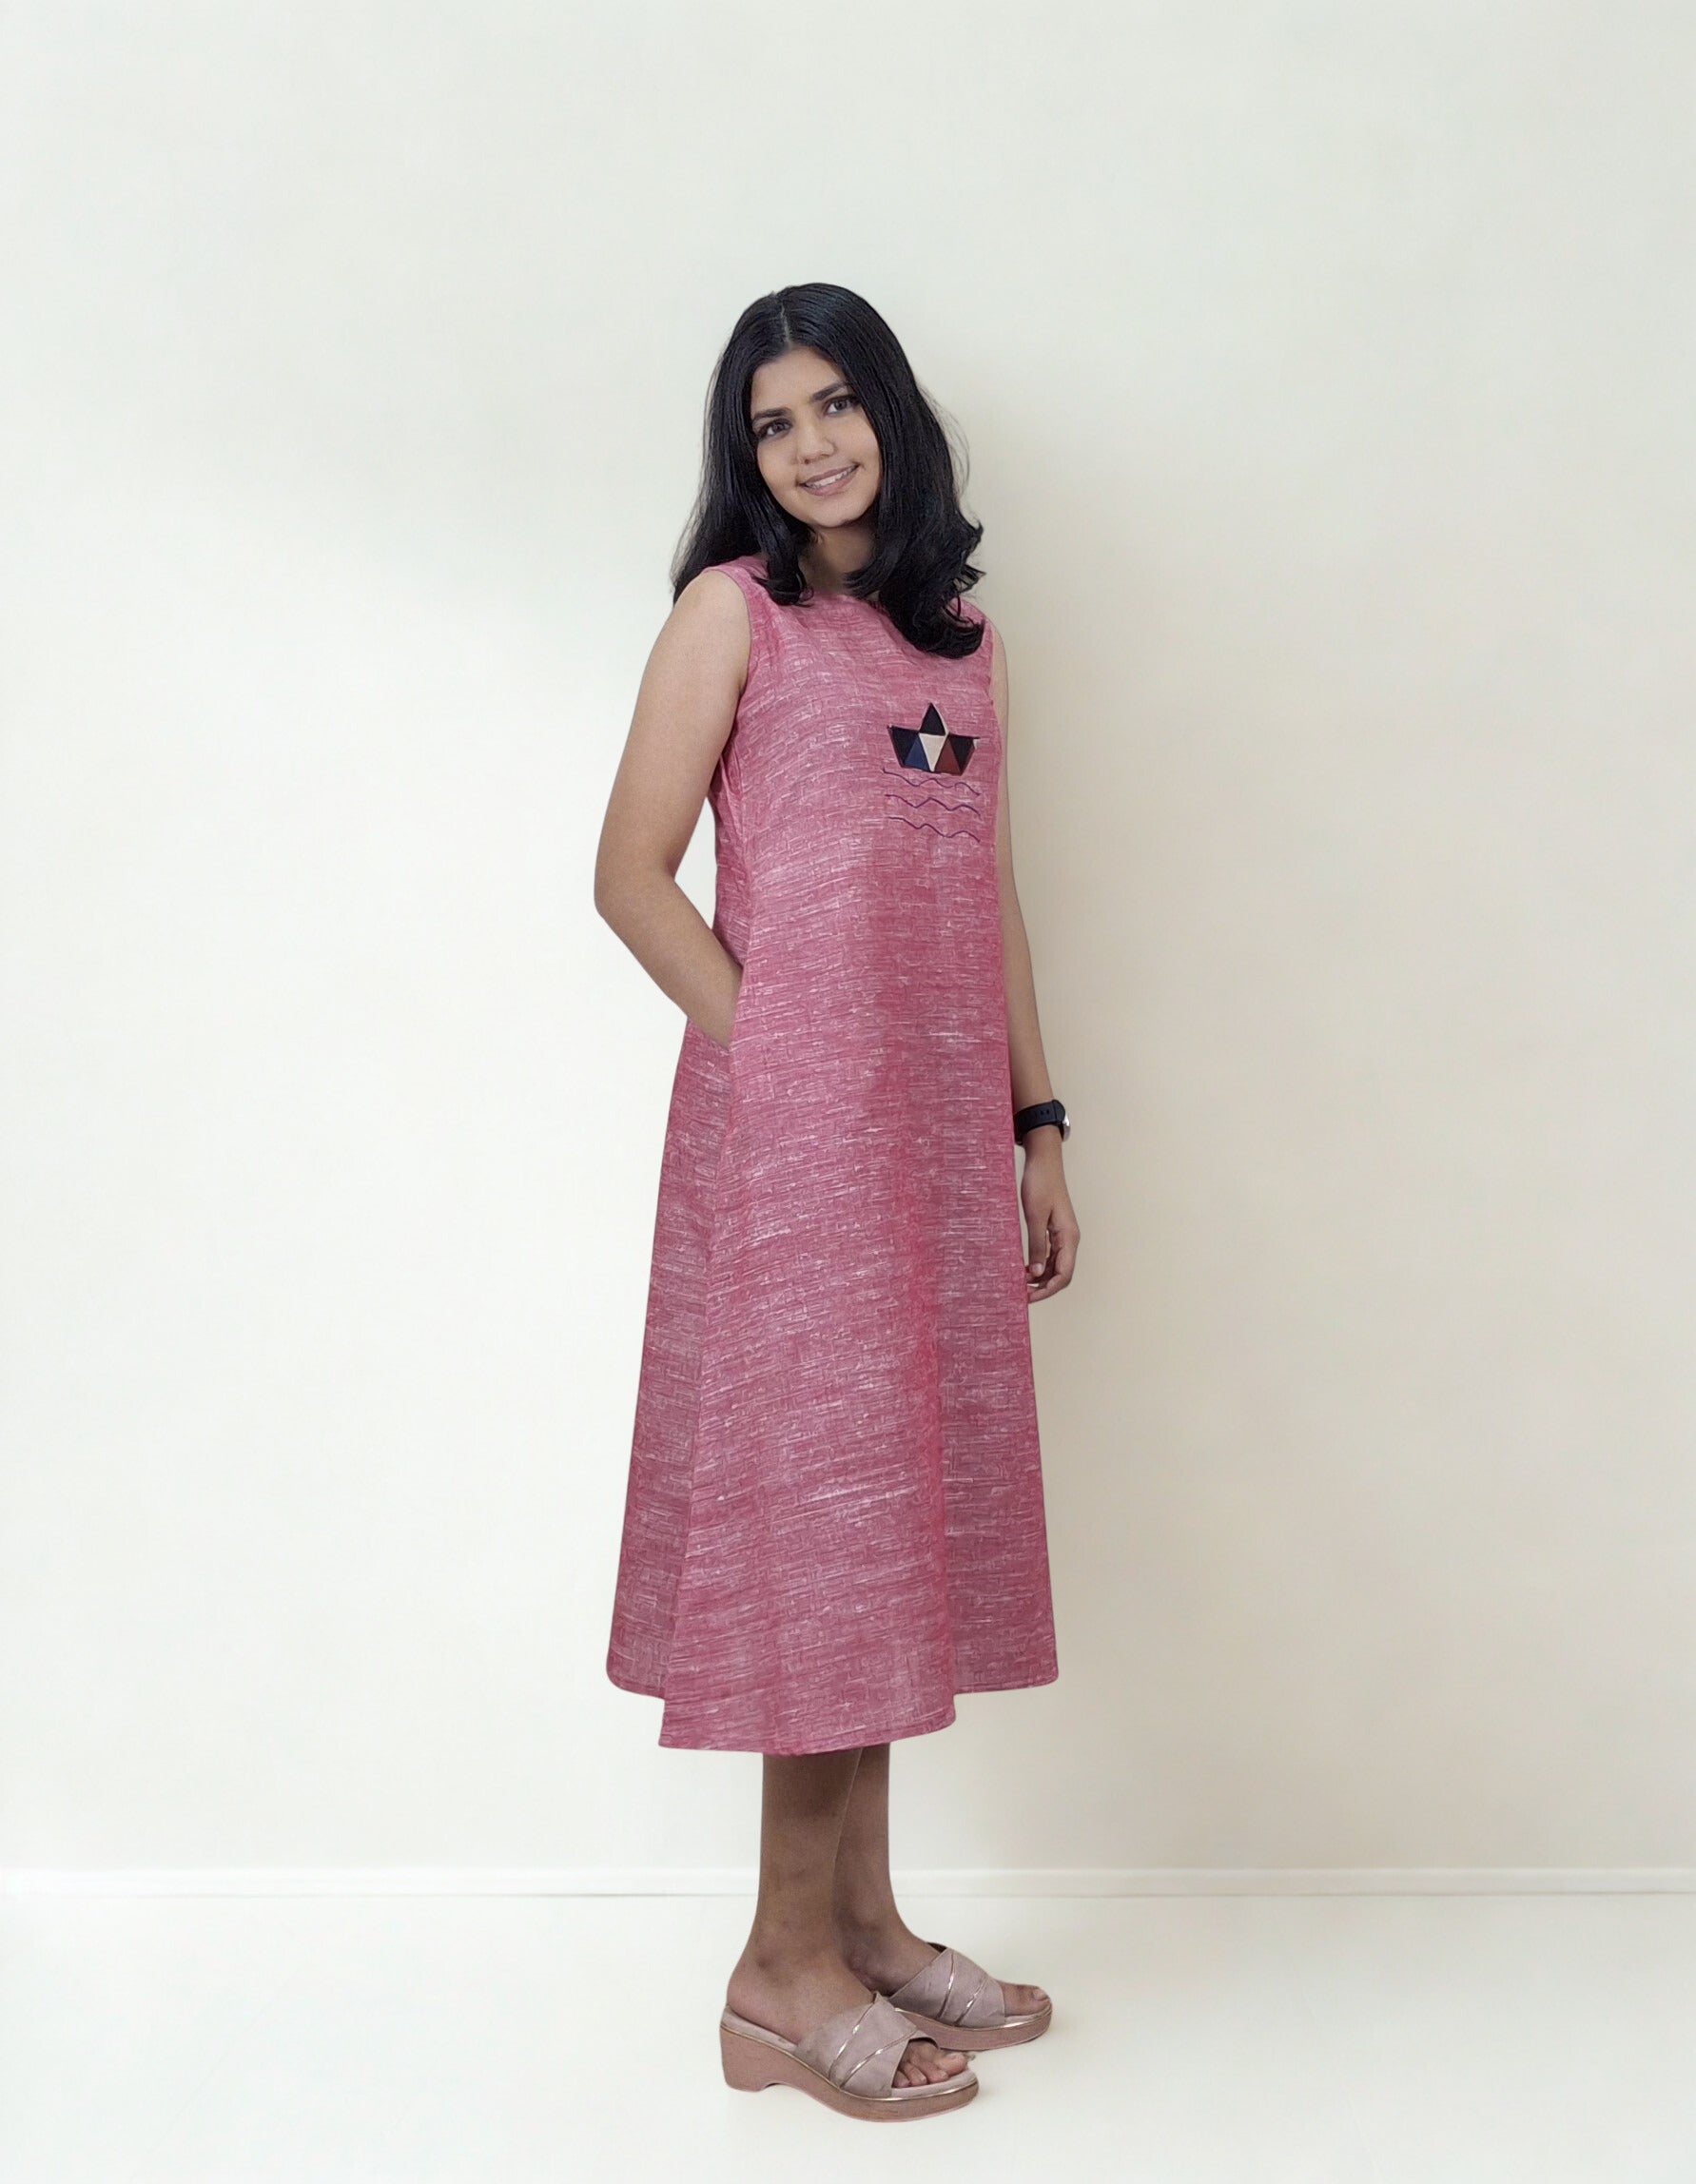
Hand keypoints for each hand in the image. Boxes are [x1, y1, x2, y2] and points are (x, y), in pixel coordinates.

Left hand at [1019, 1137, 1078, 1300]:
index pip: (1064, 1274)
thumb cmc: (1040, 1184)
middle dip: (1043, 1288)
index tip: (1028, 1297)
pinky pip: (1050, 1255)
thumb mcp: (1034, 1216)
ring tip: (1020, 1284)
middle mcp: (1070, 1239)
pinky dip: (1039, 1265)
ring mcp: (1063, 1236)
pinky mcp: (1055, 1231)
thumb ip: (1037, 1245)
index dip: (1047, 1290)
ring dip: (1041, 1278)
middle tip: (1021, 1294)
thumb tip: (1037, 1274)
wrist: (1043, 1162)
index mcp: (1069, 1237)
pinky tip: (1024, 1269)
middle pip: (1061, 1274)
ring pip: (1056, 1266)